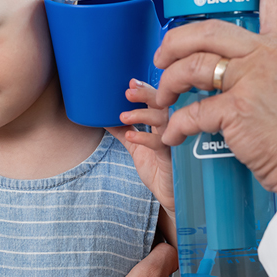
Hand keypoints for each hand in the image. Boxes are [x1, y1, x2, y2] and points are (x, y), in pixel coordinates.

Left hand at [108, 79, 174, 210]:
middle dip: (146, 94)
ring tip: (123, 116)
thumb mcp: (136, 147)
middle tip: (128, 92)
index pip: (157, 99)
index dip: (145, 89)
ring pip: (163, 119)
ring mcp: (174, 139)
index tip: (131, 82)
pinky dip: (144, 138)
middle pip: (163, 103)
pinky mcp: (172, 155)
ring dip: (142, 114)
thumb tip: (102, 118)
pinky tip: (131, 135)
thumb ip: (123, 131)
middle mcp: (171, 127)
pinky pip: (160, 143)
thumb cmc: (158, 168)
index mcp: (163, 122)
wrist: (169, 194)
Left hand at [153, 0, 276, 193]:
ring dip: (168, 81)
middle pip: (208, 30)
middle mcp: (270, 56)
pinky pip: (192, 109)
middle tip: (161, 56)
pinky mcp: (237, 108)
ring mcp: (252, 80)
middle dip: (174, 42)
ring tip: (163, 95)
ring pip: (192, 65)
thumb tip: (253, 70)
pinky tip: (172, 133)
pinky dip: (175, 124)